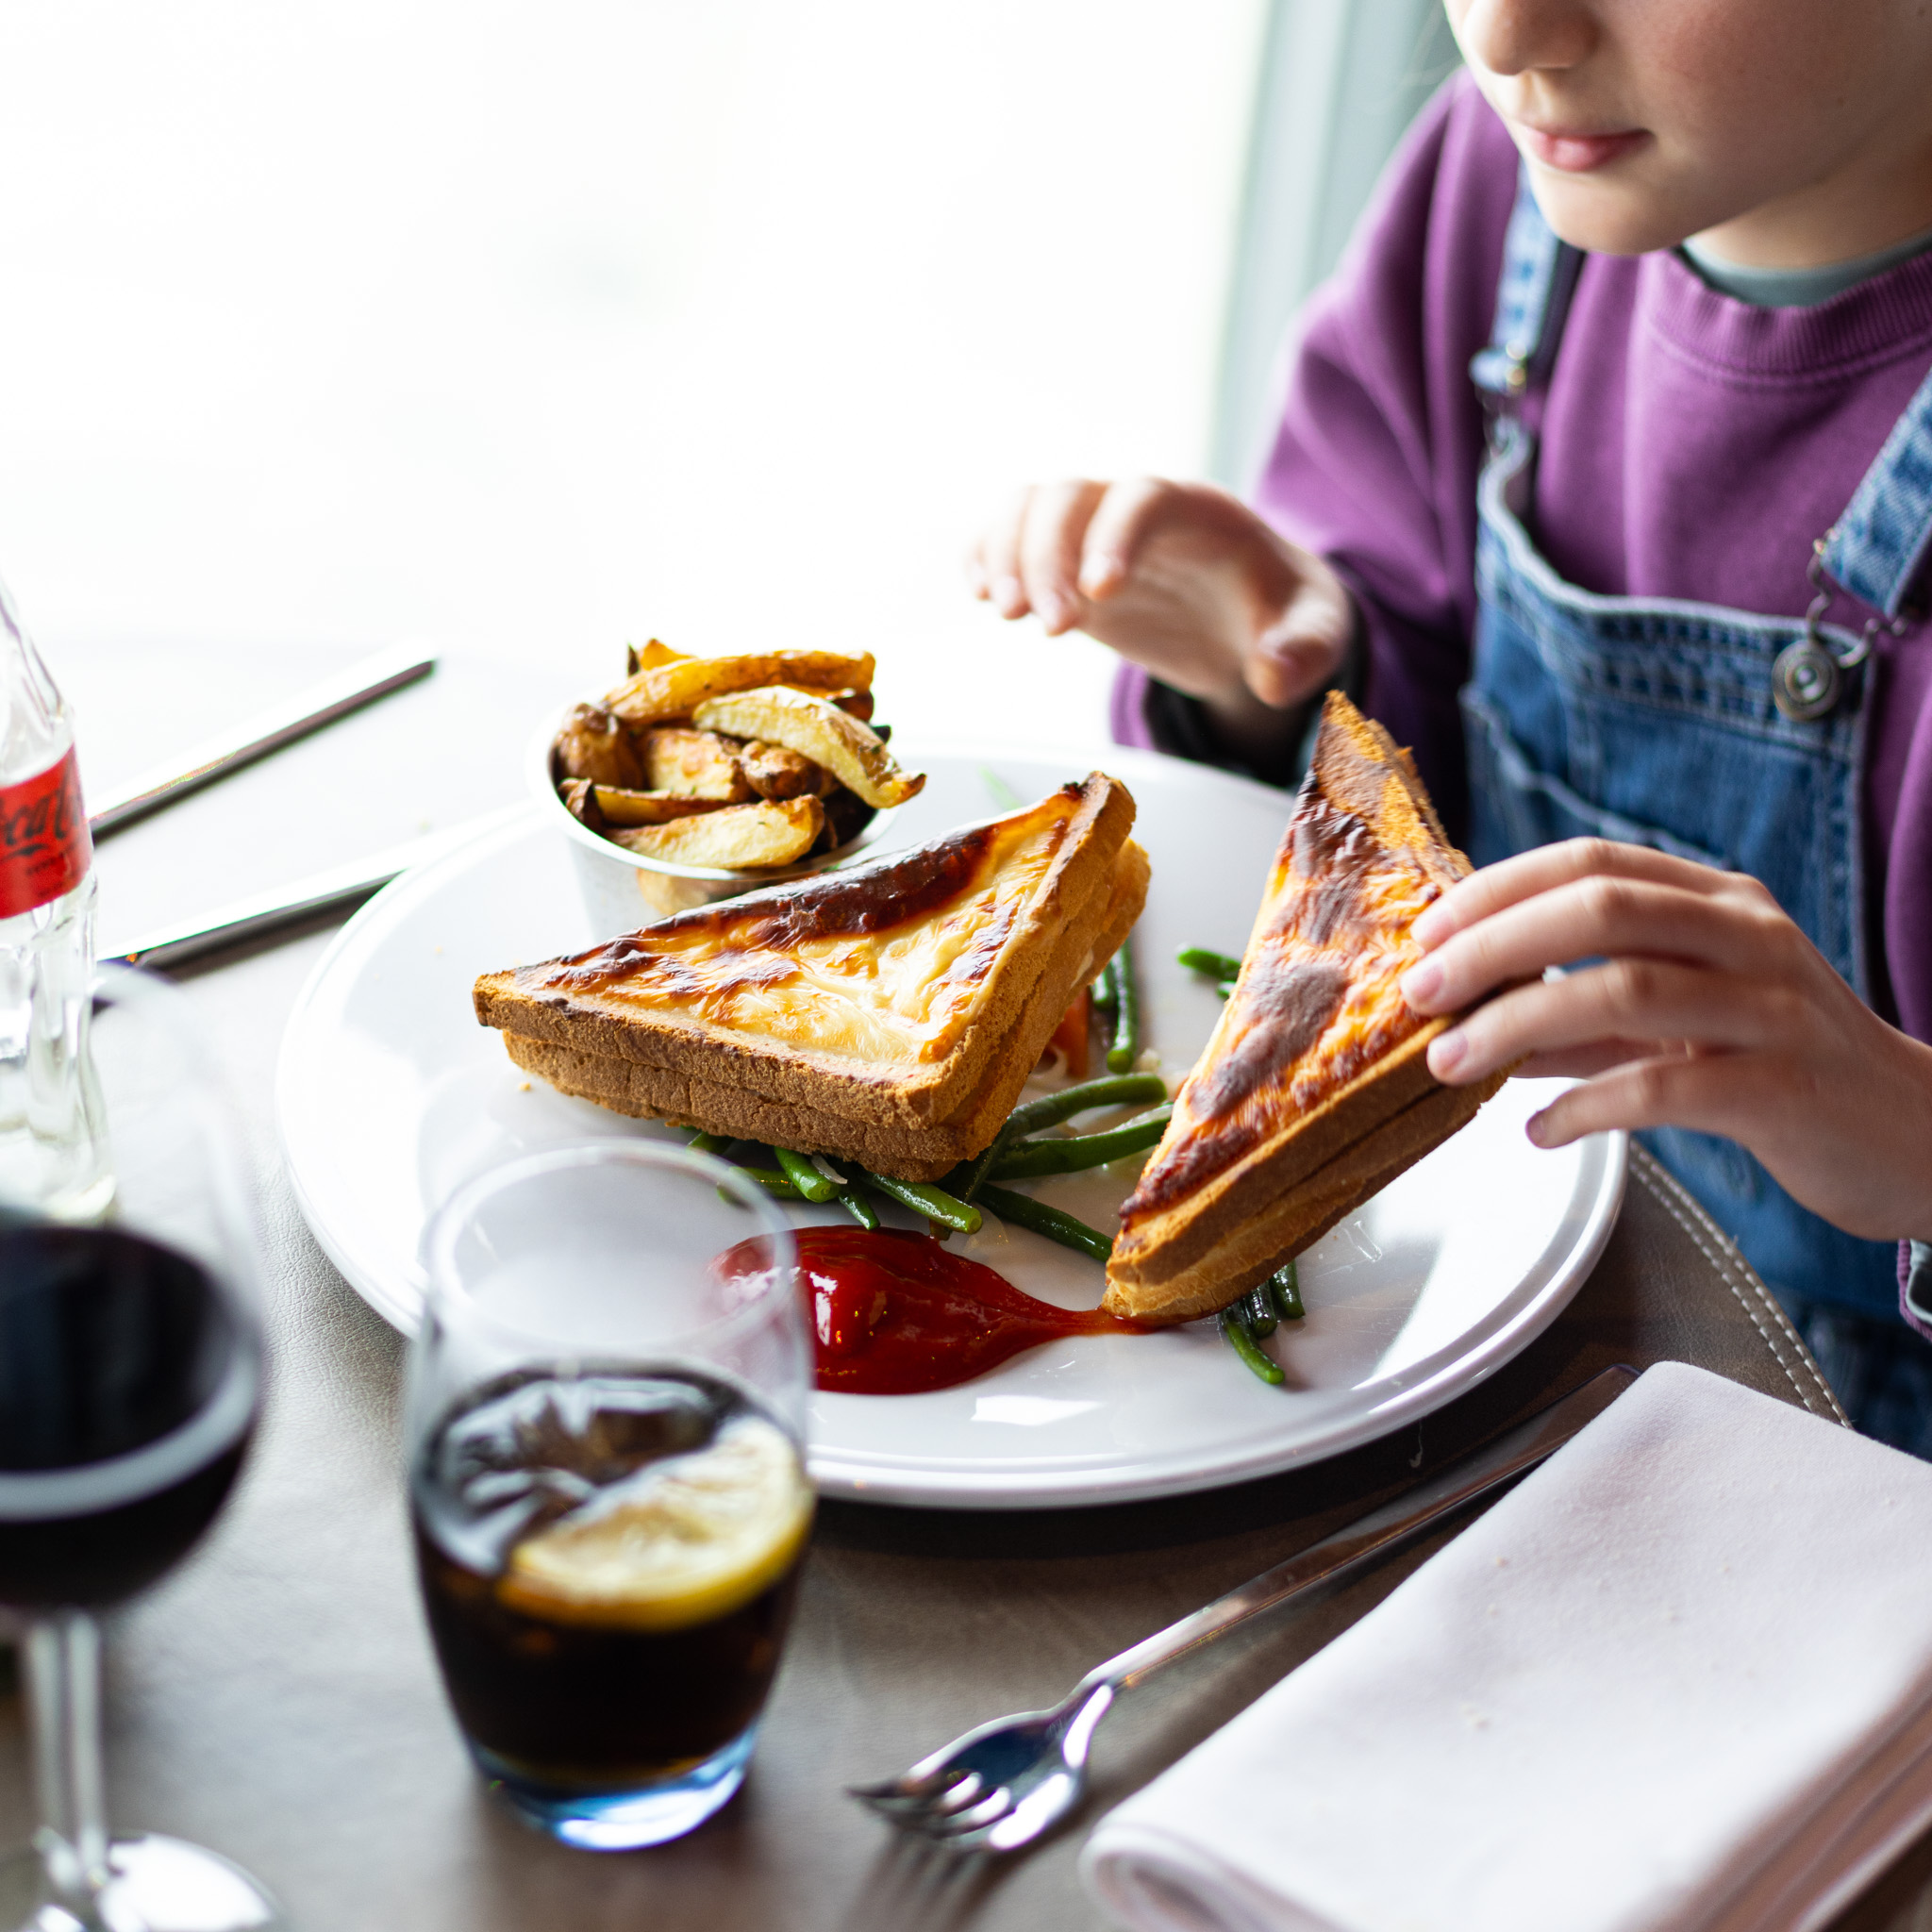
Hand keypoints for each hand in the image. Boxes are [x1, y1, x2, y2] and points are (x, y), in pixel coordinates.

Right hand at [966, 478, 1353, 769]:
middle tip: (1048, 629)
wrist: (1255, 617)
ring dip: (1005, 554)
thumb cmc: (1287, 614)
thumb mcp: (1315, 631)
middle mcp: (1137, 507)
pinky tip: (980, 595)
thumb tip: (1270, 677)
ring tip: (1007, 617)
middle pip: (1072, 495)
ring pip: (1030, 507)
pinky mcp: (1065, 561)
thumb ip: (1303, 650)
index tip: (1100, 596)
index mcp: (1200, 512)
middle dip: (1047, 555)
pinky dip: (985, 553)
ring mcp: (1094, 531)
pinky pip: (1010, 533)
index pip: (1145, 499)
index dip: (1114, 537)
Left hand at [1398, 839, 1931, 1243]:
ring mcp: (1772, 1008)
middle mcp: (1747, 936)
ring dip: (1518, 1027)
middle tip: (1419, 993)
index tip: (1426, 934)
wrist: (1913, 1132)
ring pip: (1625, 991)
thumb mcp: (1676, 1020)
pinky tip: (1540, 1131)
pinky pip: (1664, 1089)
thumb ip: (1580, 1013)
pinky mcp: (1783, 1088)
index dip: (1497, 891)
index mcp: (1716, 900)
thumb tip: (1469, 1018)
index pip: (1589, 862)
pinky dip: (1584, 1109)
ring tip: (1452, 1064)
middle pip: (1599, 908)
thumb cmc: (1780, 1064)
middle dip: (1492, 947)